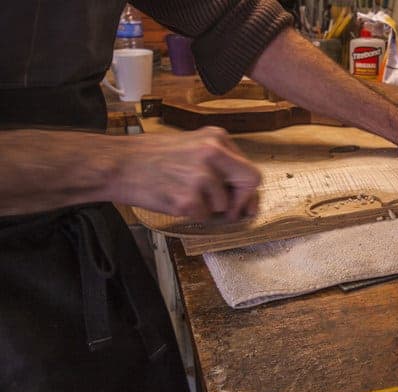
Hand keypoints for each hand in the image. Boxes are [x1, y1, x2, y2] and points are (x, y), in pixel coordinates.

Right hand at [117, 127, 260, 221]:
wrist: (117, 164)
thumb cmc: (150, 156)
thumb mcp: (191, 146)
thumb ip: (219, 164)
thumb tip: (245, 194)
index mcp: (216, 138)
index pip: (249, 169)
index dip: (248, 191)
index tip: (244, 204)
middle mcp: (212, 153)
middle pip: (250, 183)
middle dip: (241, 201)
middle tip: (228, 211)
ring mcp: (201, 176)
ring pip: (223, 205)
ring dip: (207, 208)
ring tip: (182, 194)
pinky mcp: (188, 199)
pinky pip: (203, 216)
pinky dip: (191, 214)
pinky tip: (173, 199)